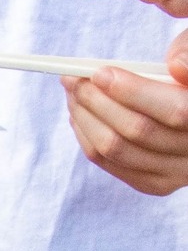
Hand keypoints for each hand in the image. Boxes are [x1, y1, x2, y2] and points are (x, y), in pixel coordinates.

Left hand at [62, 30, 187, 194]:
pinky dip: (87, 137)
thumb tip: (176, 67)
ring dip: (85, 119)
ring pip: (116, 150)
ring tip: (72, 93)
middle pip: (137, 131)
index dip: (132, 91)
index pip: (175, 111)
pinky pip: (109, 162)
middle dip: (97, 102)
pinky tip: (79, 115)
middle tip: (72, 79)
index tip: (99, 73)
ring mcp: (176, 173)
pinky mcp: (155, 183)